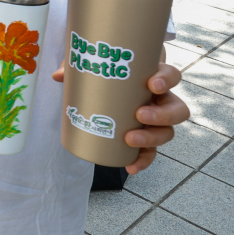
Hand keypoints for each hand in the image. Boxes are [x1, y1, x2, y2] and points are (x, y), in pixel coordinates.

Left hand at [51, 59, 189, 173]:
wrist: (111, 87)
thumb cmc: (108, 75)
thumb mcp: (95, 67)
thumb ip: (78, 68)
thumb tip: (58, 76)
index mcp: (153, 78)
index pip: (171, 76)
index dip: (167, 79)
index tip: (152, 83)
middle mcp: (161, 101)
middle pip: (177, 109)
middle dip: (161, 115)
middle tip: (139, 114)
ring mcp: (156, 121)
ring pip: (167, 132)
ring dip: (152, 138)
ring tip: (130, 139)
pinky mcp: (146, 138)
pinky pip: (151, 152)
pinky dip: (143, 160)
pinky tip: (130, 166)